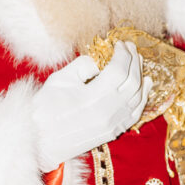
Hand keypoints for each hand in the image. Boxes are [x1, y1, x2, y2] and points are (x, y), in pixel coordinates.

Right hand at [31, 41, 151, 170]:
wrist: (40, 141)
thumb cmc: (45, 109)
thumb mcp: (60, 79)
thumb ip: (83, 65)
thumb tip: (101, 59)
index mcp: (93, 97)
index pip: (119, 70)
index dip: (123, 54)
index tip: (120, 43)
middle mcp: (107, 112)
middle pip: (132, 81)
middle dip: (134, 61)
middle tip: (130, 47)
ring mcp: (112, 124)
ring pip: (138, 97)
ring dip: (141, 76)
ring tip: (138, 62)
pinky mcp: (113, 132)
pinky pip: (136, 113)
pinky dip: (143, 97)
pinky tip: (145, 86)